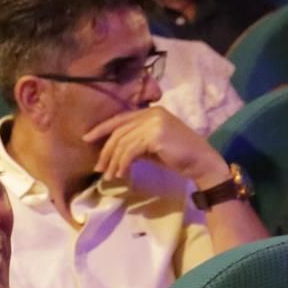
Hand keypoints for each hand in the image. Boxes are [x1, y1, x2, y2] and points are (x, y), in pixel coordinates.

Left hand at [83, 105, 228, 187]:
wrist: (201, 162)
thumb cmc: (177, 156)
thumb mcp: (151, 146)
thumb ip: (134, 142)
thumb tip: (110, 152)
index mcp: (151, 112)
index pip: (119, 119)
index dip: (101, 129)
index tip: (86, 139)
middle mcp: (152, 113)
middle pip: (118, 132)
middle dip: (105, 151)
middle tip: (98, 168)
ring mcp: (155, 123)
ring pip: (122, 143)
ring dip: (113, 162)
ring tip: (109, 176)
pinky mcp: (156, 136)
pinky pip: (130, 151)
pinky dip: (122, 164)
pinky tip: (121, 174)